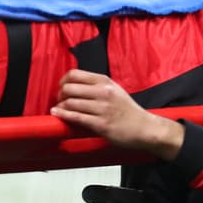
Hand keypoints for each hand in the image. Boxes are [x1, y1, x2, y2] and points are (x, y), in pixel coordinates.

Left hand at [50, 69, 184, 159]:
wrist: (144, 128)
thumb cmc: (128, 110)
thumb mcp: (114, 89)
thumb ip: (96, 85)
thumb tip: (73, 85)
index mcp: (105, 81)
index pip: (75, 74)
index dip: (63, 81)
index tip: (61, 88)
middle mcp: (103, 92)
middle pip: (69, 88)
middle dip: (60, 95)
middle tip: (60, 101)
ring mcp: (102, 108)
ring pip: (71, 103)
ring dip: (60, 107)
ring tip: (58, 110)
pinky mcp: (101, 124)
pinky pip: (76, 117)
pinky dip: (63, 116)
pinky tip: (58, 115)